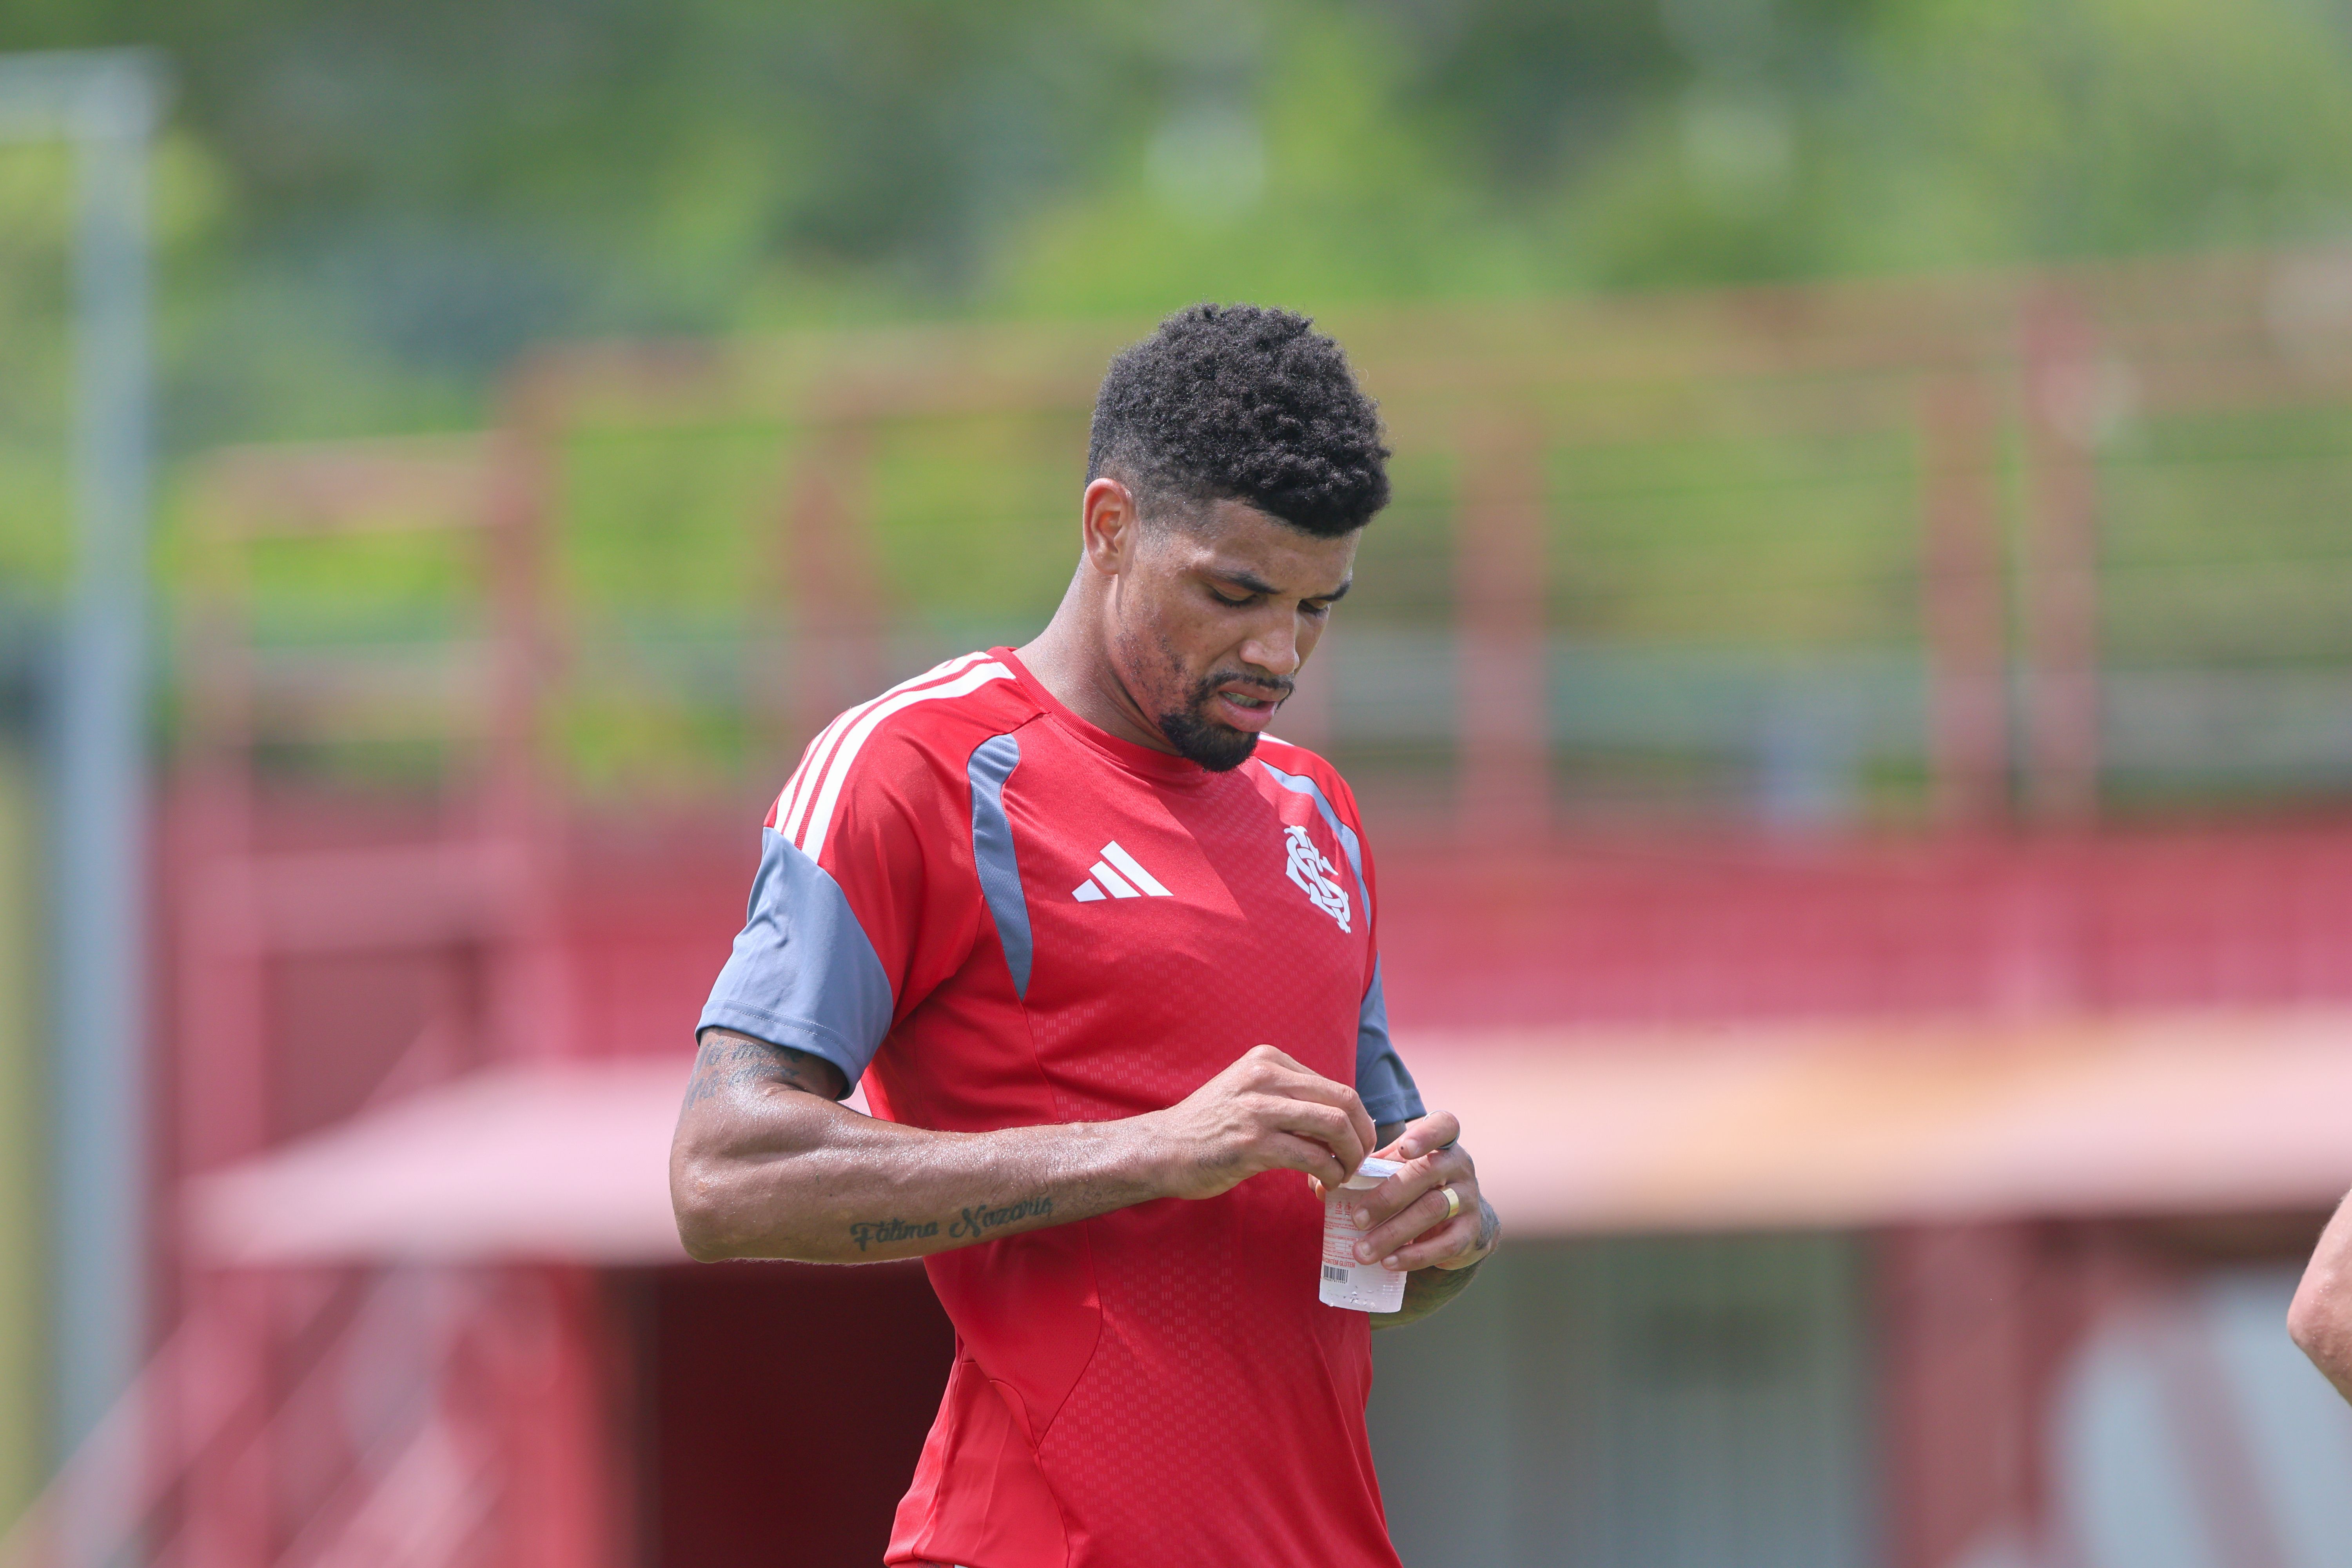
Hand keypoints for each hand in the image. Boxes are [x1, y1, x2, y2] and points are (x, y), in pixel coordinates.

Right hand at [1141, 1044, 1377, 1200]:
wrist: (1162, 1148)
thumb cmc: (1210, 1126)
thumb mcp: (1249, 1093)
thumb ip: (1289, 1098)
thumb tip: (1342, 1123)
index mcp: (1268, 1060)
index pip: (1334, 1087)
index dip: (1356, 1120)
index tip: (1353, 1145)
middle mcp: (1265, 1077)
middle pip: (1343, 1101)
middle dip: (1363, 1136)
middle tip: (1360, 1161)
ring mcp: (1258, 1109)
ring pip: (1334, 1126)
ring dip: (1350, 1157)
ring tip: (1343, 1174)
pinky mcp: (1252, 1143)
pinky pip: (1312, 1157)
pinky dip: (1329, 1173)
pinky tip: (1323, 1184)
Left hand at [1348, 1111, 1496, 1273]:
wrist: (1461, 1221)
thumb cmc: (1417, 1186)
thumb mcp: (1396, 1171)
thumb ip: (1363, 1171)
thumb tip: (1317, 1185)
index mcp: (1441, 1143)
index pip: (1445, 1125)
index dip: (1426, 1134)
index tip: (1403, 1149)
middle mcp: (1460, 1166)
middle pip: (1427, 1173)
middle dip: (1388, 1197)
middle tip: (1356, 1219)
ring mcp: (1469, 1198)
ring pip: (1433, 1209)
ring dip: (1394, 1232)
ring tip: (1363, 1251)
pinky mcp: (1471, 1231)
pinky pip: (1446, 1244)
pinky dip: (1416, 1255)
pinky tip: (1390, 1263)